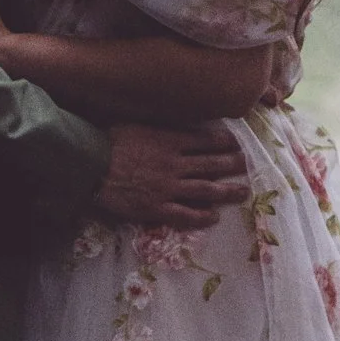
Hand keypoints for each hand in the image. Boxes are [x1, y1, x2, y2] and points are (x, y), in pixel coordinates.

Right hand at [96, 119, 254, 228]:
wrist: (91, 166)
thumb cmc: (109, 141)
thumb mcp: (138, 124)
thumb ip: (161, 127)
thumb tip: (179, 125)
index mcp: (169, 141)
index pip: (205, 141)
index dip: (224, 143)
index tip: (237, 145)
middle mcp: (174, 164)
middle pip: (211, 165)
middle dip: (233, 165)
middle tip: (249, 166)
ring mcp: (167, 188)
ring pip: (205, 190)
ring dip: (226, 191)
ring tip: (242, 191)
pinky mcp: (157, 208)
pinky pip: (185, 215)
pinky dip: (202, 216)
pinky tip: (214, 216)